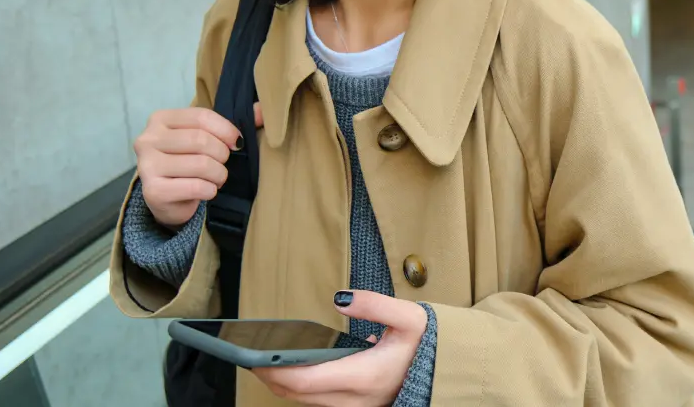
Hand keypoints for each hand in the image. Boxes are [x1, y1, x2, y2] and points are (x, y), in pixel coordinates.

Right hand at [134, 103, 262, 227]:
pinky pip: (195, 186)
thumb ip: (232, 124)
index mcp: (160, 119)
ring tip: (217, 178)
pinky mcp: (153, 191)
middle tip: (223, 163)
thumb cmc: (188, 161)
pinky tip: (206, 190)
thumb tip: (264, 110)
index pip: (202, 117)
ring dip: (218, 174)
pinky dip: (209, 190)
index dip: (226, 130)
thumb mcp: (206, 138)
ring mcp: (147, 166)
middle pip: (201, 140)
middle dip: (222, 155)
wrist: (167, 199)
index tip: (236, 143)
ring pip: (201, 164)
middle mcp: (147, 139)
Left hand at [252, 291, 428, 406]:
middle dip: (267, 374)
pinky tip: (289, 366)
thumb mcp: (411, 318)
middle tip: (247, 350)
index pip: (301, 380)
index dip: (270, 369)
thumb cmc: (428, 345)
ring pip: (302, 400)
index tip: (252, 353)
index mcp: (362, 377)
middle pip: (293, 394)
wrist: (445, 372)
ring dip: (280, 381)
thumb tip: (340, 298)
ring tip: (262, 356)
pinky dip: (297, 386)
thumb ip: (375, 304)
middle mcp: (353, 400)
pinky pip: (315, 401)